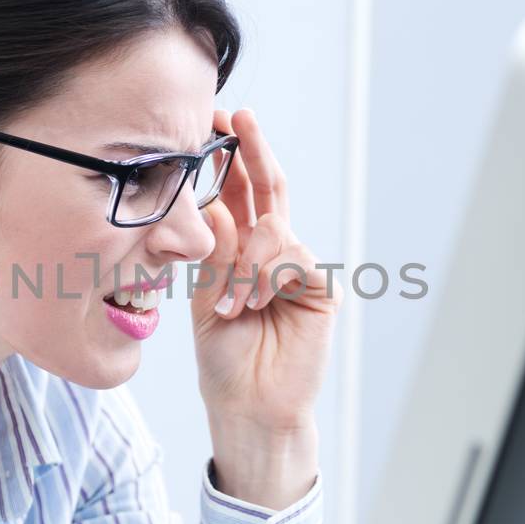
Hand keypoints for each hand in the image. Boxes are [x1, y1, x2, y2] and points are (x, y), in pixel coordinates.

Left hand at [190, 108, 342, 502]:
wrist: (247, 406)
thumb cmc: (223, 359)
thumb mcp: (204, 299)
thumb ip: (212, 254)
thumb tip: (214, 204)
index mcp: (239, 249)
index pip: (237, 192)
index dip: (228, 158)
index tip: (211, 121)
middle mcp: (271, 251)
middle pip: (268, 188)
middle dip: (254, 150)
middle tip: (240, 117)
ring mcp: (298, 268)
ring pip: (276, 229)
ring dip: (248, 261)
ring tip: (232, 303)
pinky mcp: (320, 289)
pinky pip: (295, 258)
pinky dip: (268, 276)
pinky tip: (252, 303)